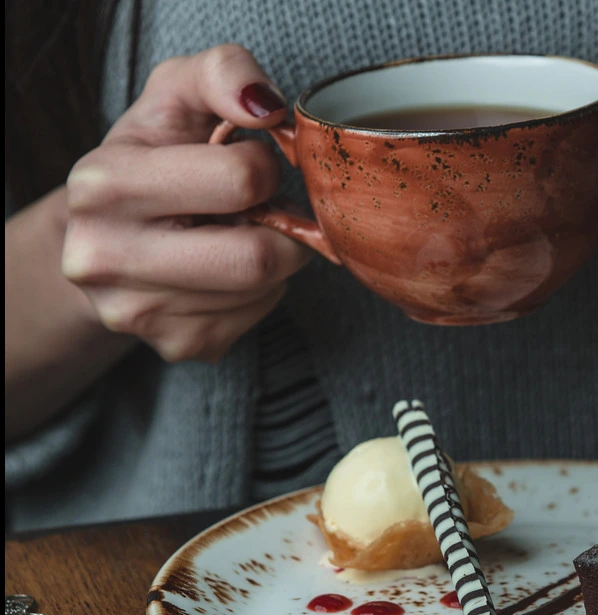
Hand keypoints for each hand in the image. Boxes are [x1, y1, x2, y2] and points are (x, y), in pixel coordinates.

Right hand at [62, 44, 309, 362]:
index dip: (262, 168)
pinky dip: (260, 292)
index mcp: (105, 185)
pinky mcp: (174, 345)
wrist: (106, 228)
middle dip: (280, 228)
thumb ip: (223, 74)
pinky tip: (225, 269)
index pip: (241, 181)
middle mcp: (106, 256)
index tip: (245, 166)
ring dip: (272, 259)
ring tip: (234, 234)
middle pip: (257, 259)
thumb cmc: (154, 154)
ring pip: (264, 291)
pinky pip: (257, 319)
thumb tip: (266, 106)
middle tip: (261, 210)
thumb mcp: (178, 93)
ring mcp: (137, 312)